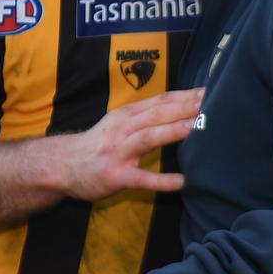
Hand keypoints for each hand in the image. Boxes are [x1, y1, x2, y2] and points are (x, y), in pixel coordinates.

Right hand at [57, 88, 203, 201]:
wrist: (63, 164)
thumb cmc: (98, 144)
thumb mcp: (119, 123)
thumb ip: (146, 117)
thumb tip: (180, 108)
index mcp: (127, 115)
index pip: (160, 100)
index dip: (185, 95)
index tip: (209, 91)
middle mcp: (123, 128)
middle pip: (157, 114)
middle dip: (184, 108)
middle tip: (210, 104)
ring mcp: (118, 152)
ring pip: (148, 138)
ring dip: (172, 131)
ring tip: (196, 129)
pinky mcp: (115, 176)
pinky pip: (141, 178)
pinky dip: (161, 180)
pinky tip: (181, 182)